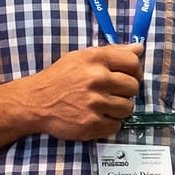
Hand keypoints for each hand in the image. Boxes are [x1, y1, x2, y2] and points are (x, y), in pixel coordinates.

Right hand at [13, 43, 143, 141]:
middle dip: (125, 91)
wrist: (35, 102)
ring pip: (127, 108)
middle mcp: (97, 79)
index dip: (134, 71)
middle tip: (111, 93)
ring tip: (102, 106)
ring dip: (118, 109)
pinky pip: (116, 126)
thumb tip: (139, 49)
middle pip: (133, 87)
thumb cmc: (59, 78)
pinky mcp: (92, 124)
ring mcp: (95, 103)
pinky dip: (108, 124)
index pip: (133, 63)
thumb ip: (112, 52)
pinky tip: (96, 117)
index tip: (127, 76)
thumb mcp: (81, 57)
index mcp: (95, 60)